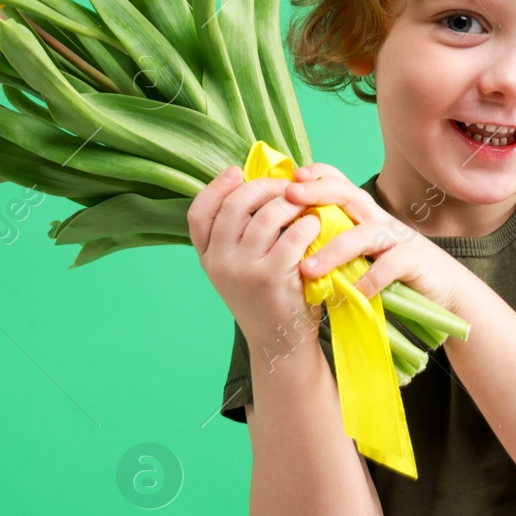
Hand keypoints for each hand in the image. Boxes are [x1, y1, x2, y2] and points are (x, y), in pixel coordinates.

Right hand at [187, 165, 325, 362]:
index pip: (198, 213)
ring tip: (305, 204)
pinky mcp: (273, 277)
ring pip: (268, 214)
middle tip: (286, 186)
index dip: (215, 187)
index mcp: (208, 258)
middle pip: (236, 205)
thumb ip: (237, 235)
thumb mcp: (237, 269)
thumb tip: (253, 183)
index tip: (236, 172)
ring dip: (291, 202)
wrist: (280, 343)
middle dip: (264, 186)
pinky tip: (317, 225)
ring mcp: (244, 269)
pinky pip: (294, 235)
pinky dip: (309, 224)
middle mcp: (220, 262)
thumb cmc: (265, 298)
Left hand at [283, 163, 469, 314]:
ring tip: (308, 268)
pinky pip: (390, 266)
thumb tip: (295, 246)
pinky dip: (370, 279)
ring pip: (363, 235)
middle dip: (319, 192)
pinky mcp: (414, 260)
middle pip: (350, 195)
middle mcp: (380, 219)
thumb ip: (339, 243)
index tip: (291, 176)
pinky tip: (354, 292)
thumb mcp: (365, 252)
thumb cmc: (396, 271)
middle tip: (290, 195)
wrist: (444, 286)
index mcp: (365, 215)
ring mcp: (398, 238)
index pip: (341, 184)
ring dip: (334, 251)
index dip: (318, 175)